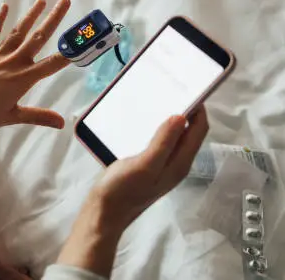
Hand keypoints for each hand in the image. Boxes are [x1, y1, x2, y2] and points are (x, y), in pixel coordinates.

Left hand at [0, 0, 70, 130]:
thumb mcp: (12, 117)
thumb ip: (38, 116)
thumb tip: (61, 123)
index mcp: (22, 79)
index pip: (52, 63)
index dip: (69, 51)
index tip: (83, 40)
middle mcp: (12, 63)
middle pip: (38, 37)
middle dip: (54, 18)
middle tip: (66, 1)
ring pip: (18, 31)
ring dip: (31, 14)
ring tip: (43, 0)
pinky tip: (5, 6)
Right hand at [57, 108, 208, 275]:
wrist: (104, 212)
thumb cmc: (123, 190)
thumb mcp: (144, 164)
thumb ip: (163, 142)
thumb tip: (181, 116)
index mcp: (179, 162)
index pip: (199, 130)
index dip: (198, 109)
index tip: (187, 90)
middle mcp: (175, 163)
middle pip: (188, 132)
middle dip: (184, 111)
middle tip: (169, 92)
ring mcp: (161, 165)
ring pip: (172, 136)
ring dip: (168, 119)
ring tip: (155, 102)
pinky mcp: (147, 165)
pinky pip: (158, 142)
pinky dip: (154, 129)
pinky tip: (141, 122)